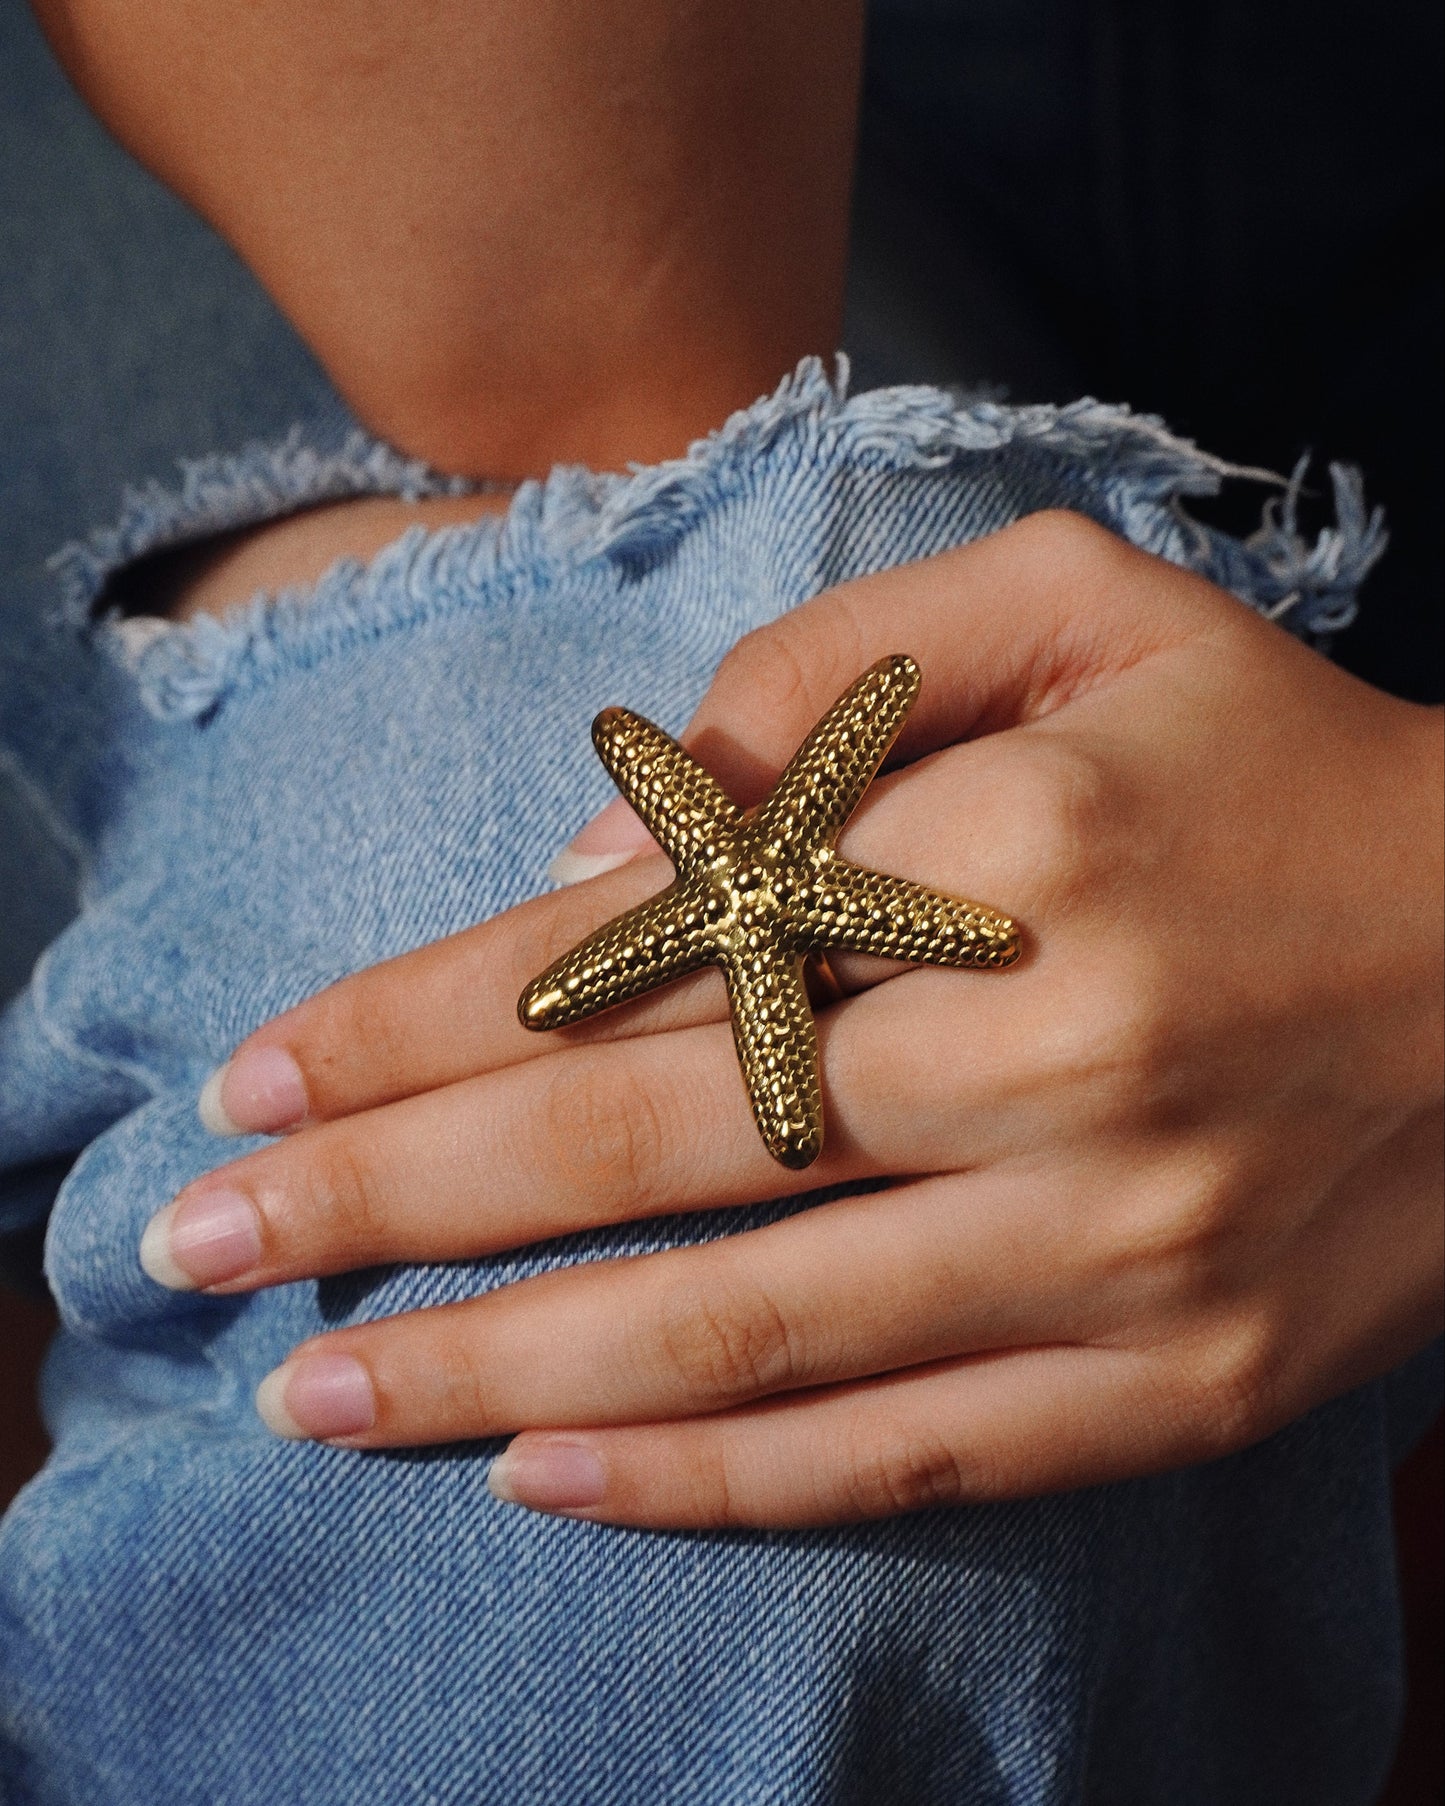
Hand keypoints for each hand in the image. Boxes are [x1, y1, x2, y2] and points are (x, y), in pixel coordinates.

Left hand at [139, 511, 1444, 1527]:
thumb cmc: (1279, 767)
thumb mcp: (1085, 607)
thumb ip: (835, 673)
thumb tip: (610, 851)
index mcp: (1008, 848)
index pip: (642, 945)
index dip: (421, 1015)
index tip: (262, 1076)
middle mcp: (1048, 1060)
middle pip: (645, 1146)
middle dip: (390, 1197)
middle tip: (204, 1241)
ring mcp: (1115, 1250)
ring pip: (743, 1331)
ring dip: (497, 1368)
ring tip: (318, 1389)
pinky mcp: (1176, 1382)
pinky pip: (902, 1458)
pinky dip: (708, 1481)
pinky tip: (545, 1479)